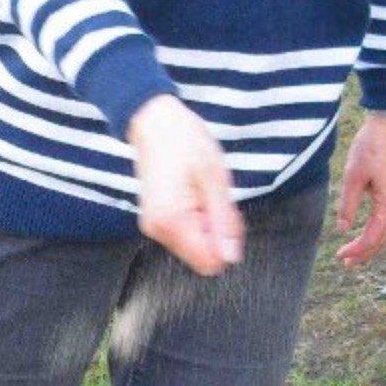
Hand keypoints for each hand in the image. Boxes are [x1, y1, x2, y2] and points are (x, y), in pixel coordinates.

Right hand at [128, 94, 244, 275]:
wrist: (155, 122)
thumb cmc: (184, 142)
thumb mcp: (215, 179)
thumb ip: (224, 221)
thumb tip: (230, 256)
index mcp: (172, 221)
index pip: (209, 263)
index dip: (225, 242)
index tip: (224, 214)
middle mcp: (158, 230)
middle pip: (202, 255)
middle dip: (216, 232)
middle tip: (214, 197)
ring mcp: (154, 226)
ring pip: (195, 245)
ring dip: (207, 223)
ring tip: (202, 191)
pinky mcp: (156, 220)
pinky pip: (185, 233)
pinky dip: (196, 218)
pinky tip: (194, 193)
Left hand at [336, 114, 385, 267]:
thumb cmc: (370, 148)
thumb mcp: (353, 177)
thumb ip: (348, 205)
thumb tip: (343, 230)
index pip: (373, 237)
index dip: (357, 250)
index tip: (340, 258)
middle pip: (384, 239)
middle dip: (366, 253)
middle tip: (346, 264)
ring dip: (373, 244)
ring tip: (356, 254)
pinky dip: (378, 231)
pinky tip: (367, 232)